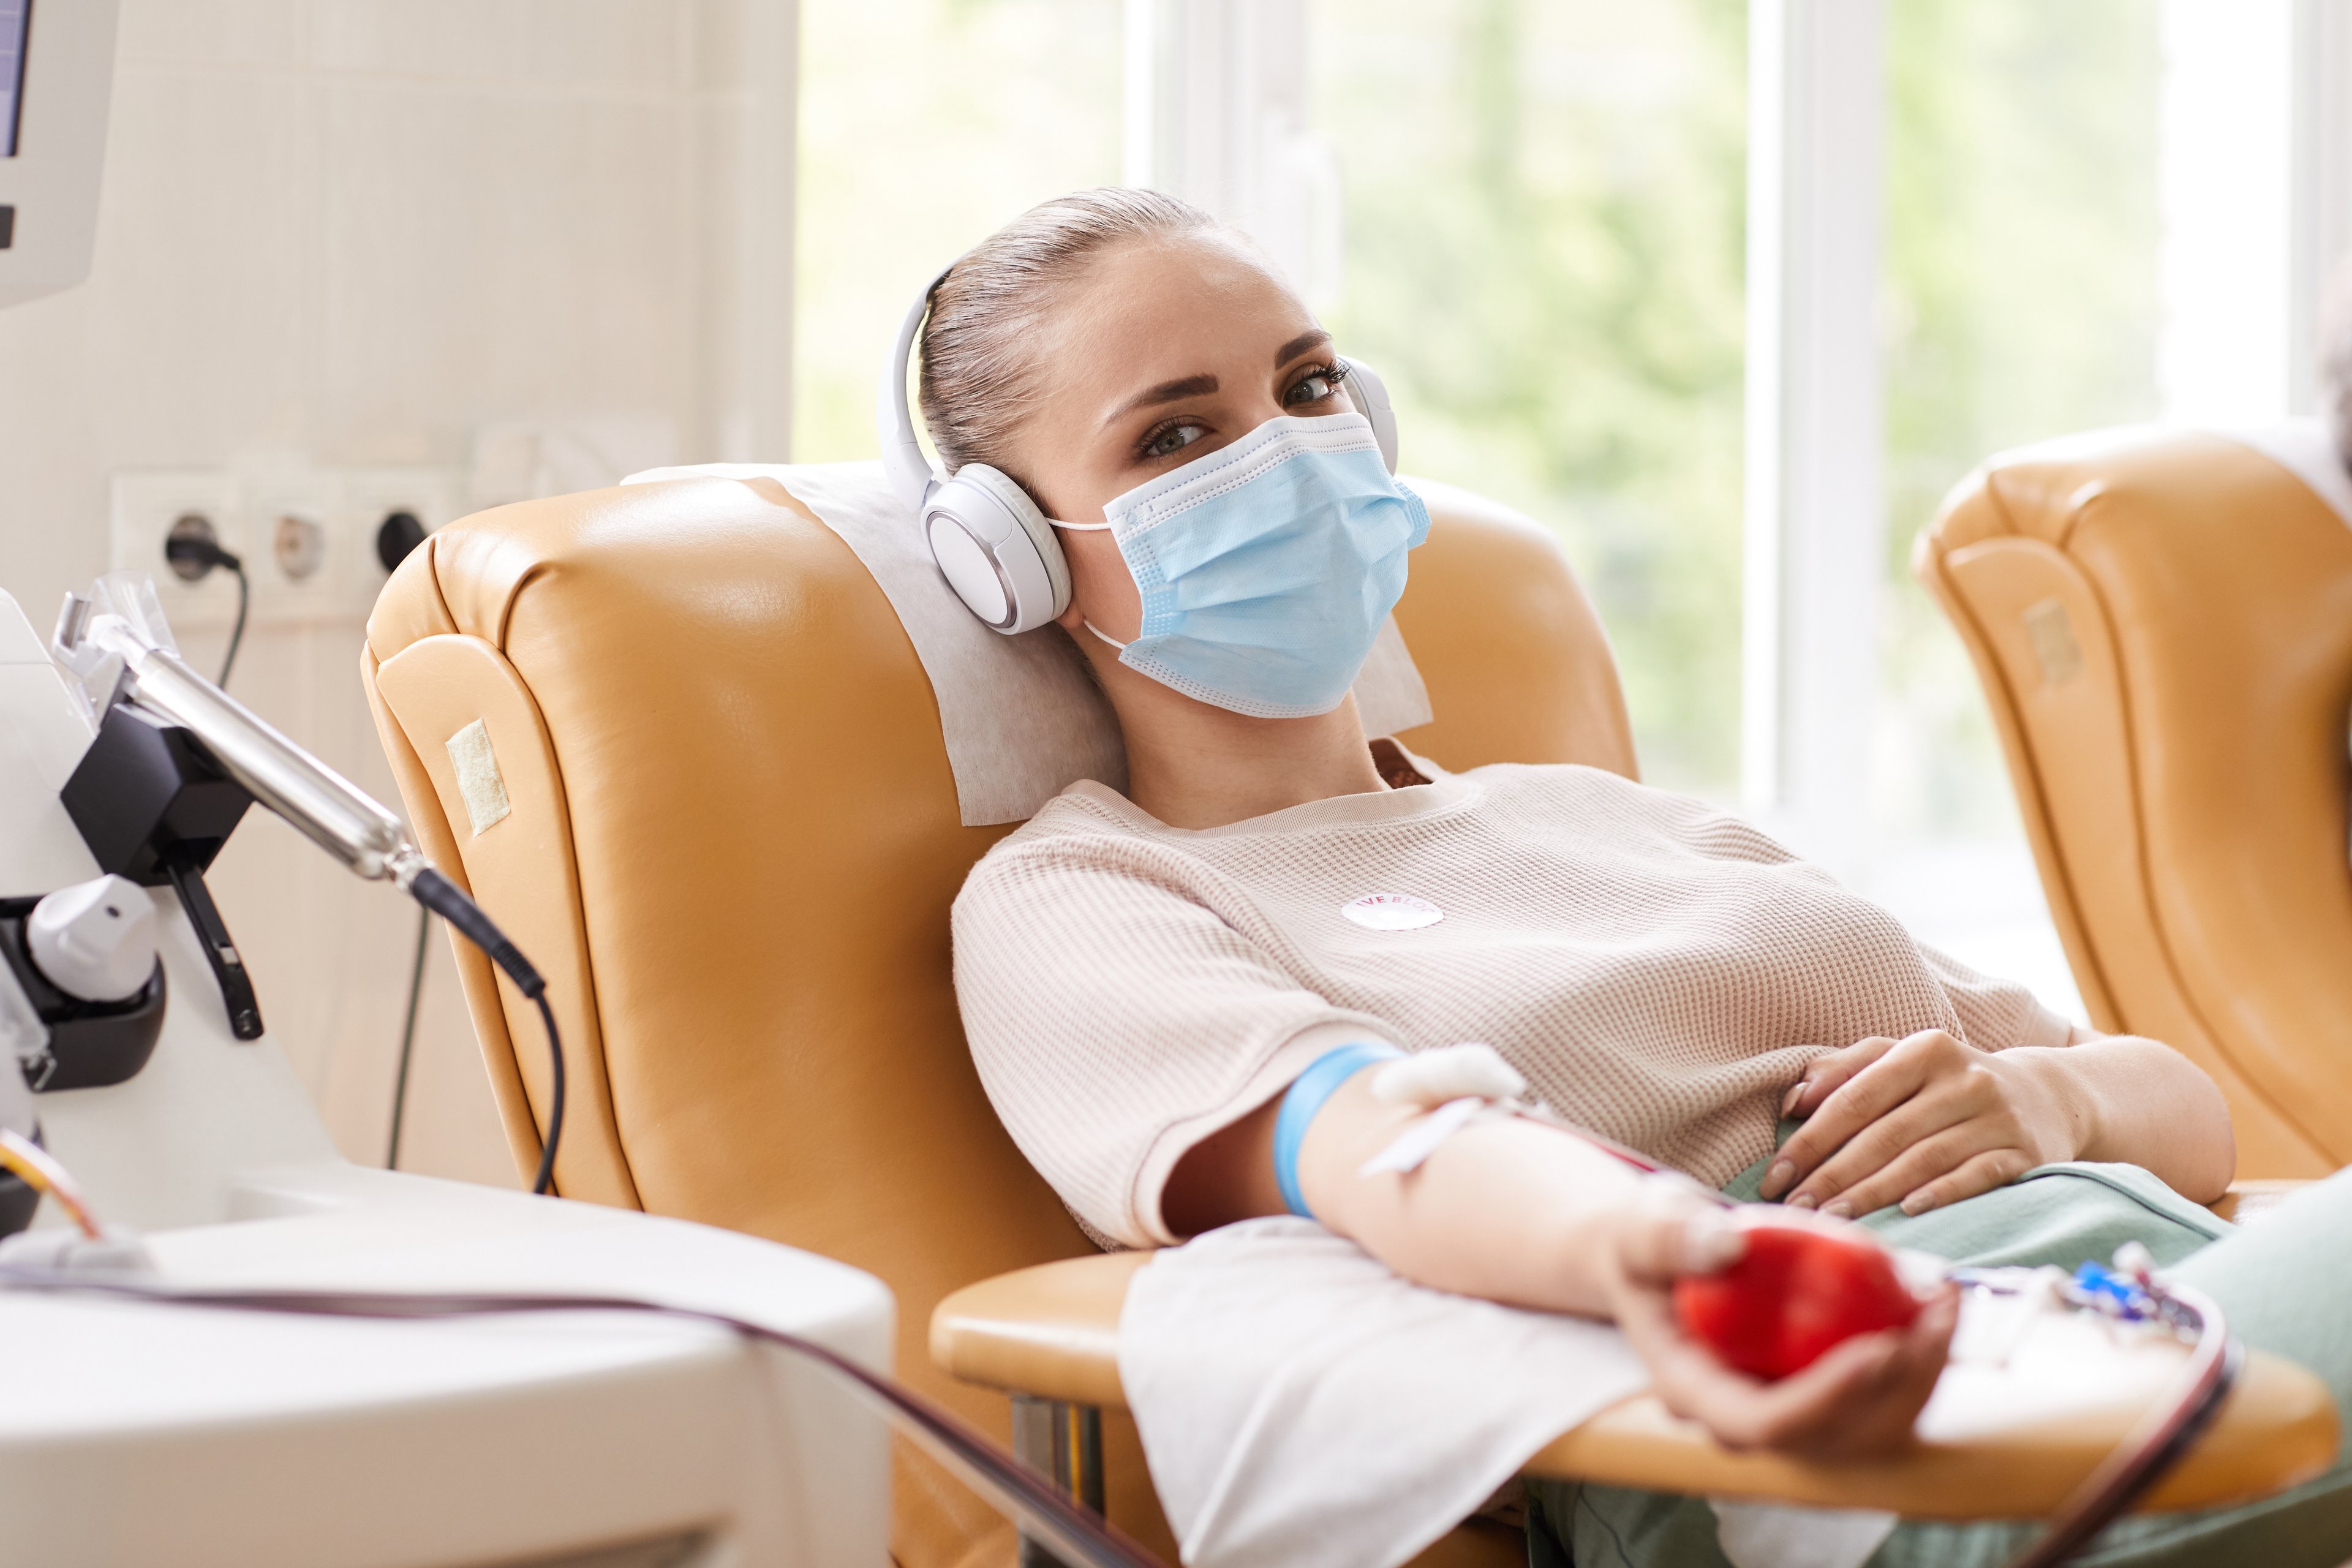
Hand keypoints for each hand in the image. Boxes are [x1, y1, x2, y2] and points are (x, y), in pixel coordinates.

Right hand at [1599, 1196, 1957, 1457]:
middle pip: (1835, 1440)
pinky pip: (1882, 1400)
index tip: (1880, 1347)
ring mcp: (1787, 1414)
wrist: (1658, 1261)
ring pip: (1871, 1431)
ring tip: (1944, 1303)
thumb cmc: (1646, 1245)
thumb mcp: (1643, 1230)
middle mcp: (1743, 1421)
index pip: (1765, 1425)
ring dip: (1922, 1376)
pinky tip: (1937, 1303)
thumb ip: (1672, 1238)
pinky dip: (1920, 1359)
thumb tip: (1727, 1247)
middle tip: (1933, 1317)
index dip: (1828, 1399)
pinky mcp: (1821, 1396)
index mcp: (1693, 1393)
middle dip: (1898, 1388)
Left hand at [1760, 1030, 2082, 1218]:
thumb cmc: (1947, 1082)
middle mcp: (1964, 1078)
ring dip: (1874, 1193)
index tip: (1777, 1174)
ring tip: (1834, 1219)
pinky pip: (1978, 1176)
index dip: (1811, 1139)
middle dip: (1833, 1175)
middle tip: (1798, 1207)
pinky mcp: (2026, 1152)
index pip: (1856, 1097)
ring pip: (1924, 1159)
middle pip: (1885, 1133)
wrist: (2044, 1096)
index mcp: (1925, 1049)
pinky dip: (1942, 1194)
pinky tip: (1907, 1212)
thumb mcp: (1901, 1061)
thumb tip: (1792, 1101)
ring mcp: (1998, 1116)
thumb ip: (1844, 1071)